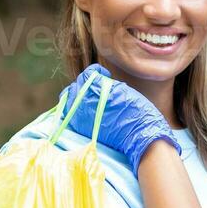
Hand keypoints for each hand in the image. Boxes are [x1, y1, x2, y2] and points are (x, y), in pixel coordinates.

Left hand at [57, 64, 179, 172]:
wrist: (138, 136)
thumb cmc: (135, 112)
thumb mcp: (122, 89)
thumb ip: (105, 82)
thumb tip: (98, 79)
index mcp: (93, 89)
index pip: (87, 74)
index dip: (97, 71)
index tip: (105, 74)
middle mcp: (82, 102)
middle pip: (76, 85)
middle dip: (86, 82)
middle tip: (97, 85)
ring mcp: (79, 117)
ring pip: (69, 99)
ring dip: (77, 94)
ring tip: (89, 96)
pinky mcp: (80, 128)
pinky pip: (69, 114)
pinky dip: (75, 108)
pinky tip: (86, 108)